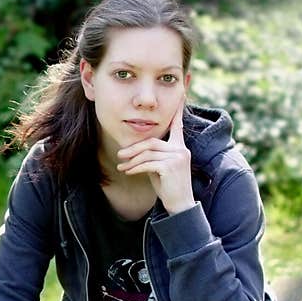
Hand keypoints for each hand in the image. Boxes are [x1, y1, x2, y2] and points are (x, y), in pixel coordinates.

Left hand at [116, 100, 193, 214]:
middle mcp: (181, 149)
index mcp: (180, 147)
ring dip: (131, 160)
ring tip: (121, 167)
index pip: (178, 125)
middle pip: (152, 142)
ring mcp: (178, 157)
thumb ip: (152, 156)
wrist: (179, 205)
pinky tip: (128, 172)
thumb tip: (134, 151)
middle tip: (120, 155)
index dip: (177, 110)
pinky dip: (135, 168)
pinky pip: (148, 164)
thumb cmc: (168, 187)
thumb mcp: (159, 168)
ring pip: (148, 153)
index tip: (180, 94)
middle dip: (134, 149)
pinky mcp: (171, 167)